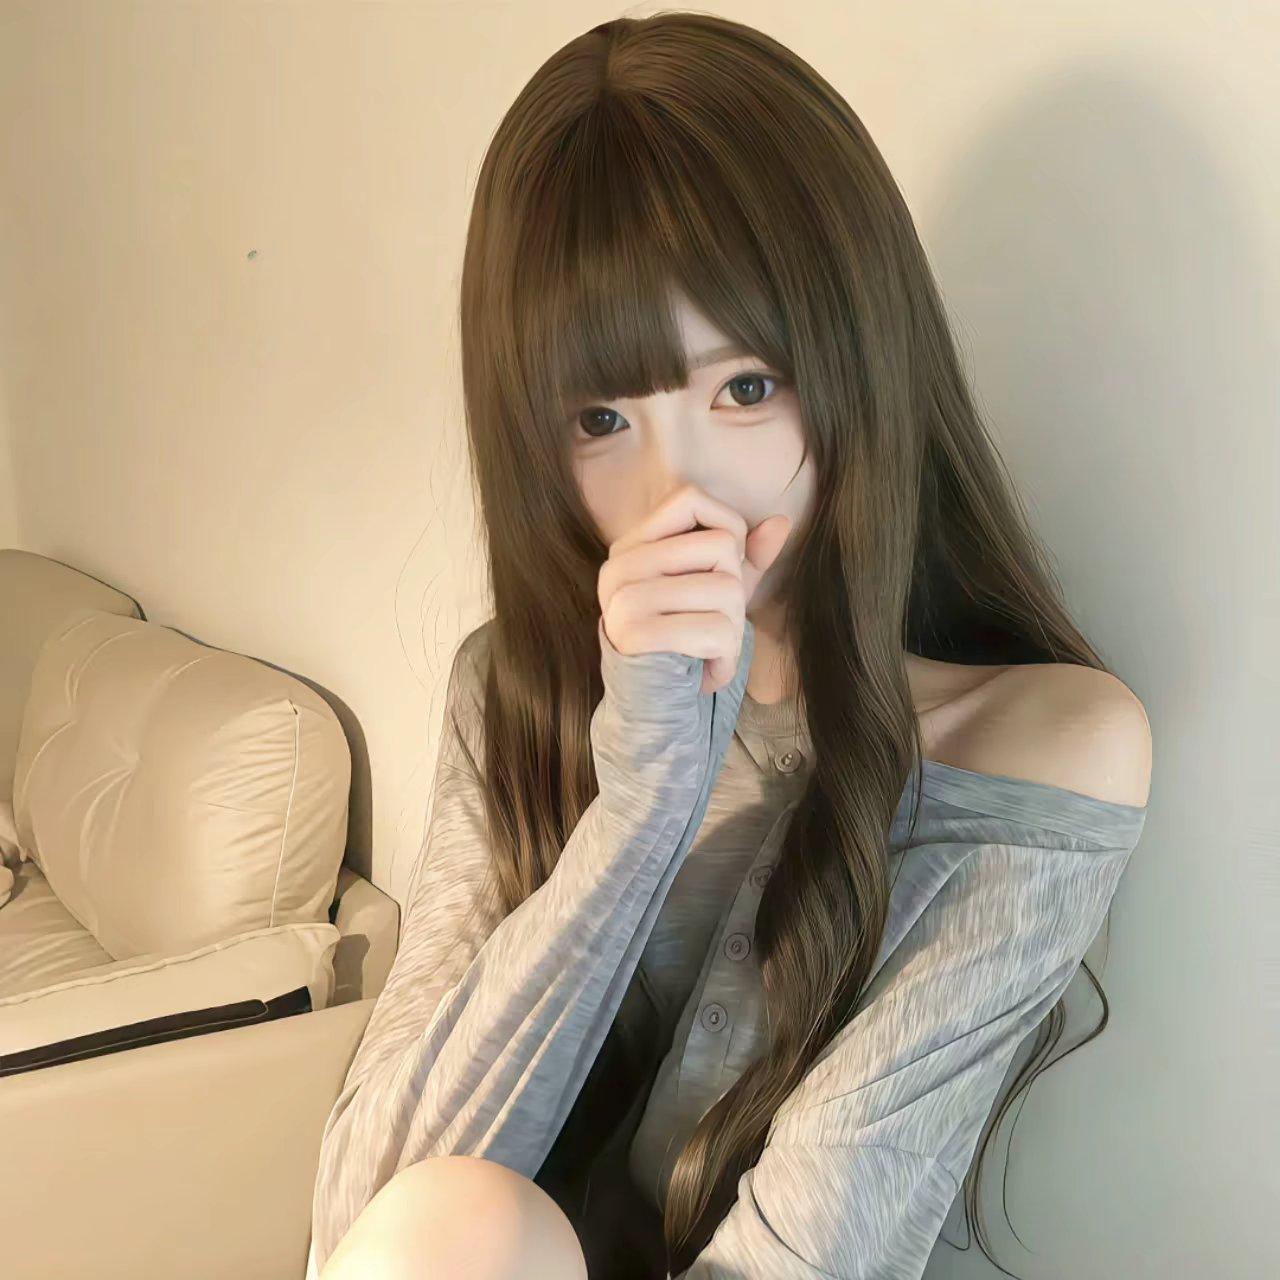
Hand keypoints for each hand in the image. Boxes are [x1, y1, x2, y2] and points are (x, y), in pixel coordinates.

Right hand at [598, 483, 792, 694]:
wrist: (650, 708)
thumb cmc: (684, 643)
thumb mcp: (716, 592)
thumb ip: (745, 556)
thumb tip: (782, 521)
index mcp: (630, 548)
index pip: (690, 499)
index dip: (726, 528)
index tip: (721, 568)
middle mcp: (619, 567)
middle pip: (720, 546)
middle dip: (735, 592)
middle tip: (714, 624)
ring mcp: (623, 600)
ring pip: (727, 589)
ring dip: (733, 630)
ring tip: (711, 650)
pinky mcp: (636, 636)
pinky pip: (716, 630)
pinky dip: (726, 659)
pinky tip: (708, 671)